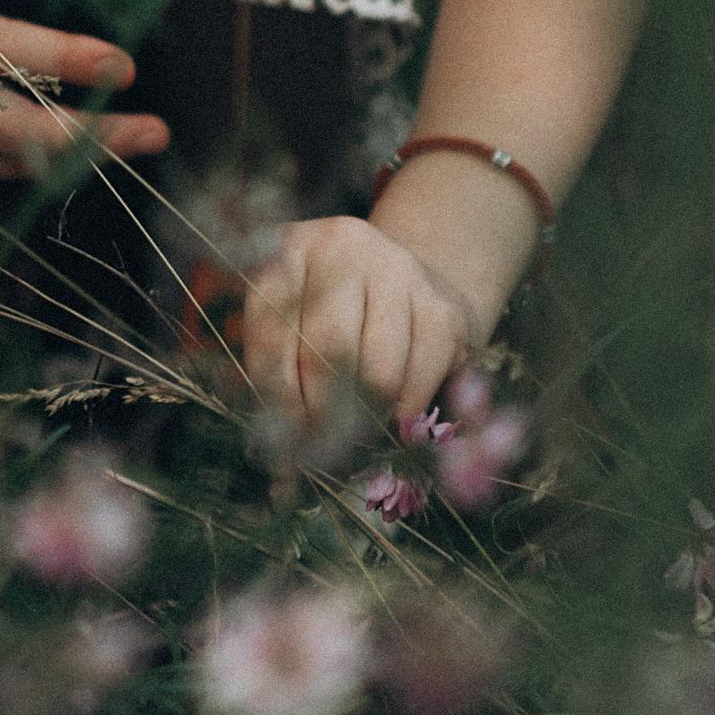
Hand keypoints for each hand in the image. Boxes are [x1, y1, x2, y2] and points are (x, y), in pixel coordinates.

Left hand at [241, 212, 480, 430]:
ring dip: (366, 420)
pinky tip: (393, 419)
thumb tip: (282, 466)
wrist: (402, 278)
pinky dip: (404, 413)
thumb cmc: (332, 311)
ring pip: (379, 370)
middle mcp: (342, 248)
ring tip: (356, 440)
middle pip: (329, 347)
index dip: (276, 399)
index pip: (272, 335)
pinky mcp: (442, 306)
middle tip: (322, 454)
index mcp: (288, 252)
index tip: (281, 444)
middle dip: (323, 415)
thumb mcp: (293, 320)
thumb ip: (280, 372)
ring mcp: (398, 271)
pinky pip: (420, 378)